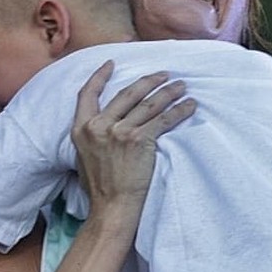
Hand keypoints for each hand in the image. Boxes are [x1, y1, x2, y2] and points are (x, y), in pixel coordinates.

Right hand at [72, 62, 194, 213]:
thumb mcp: (83, 157)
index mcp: (81, 128)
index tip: (110, 63)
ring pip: (149, 104)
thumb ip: (91, 136)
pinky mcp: (140, 140)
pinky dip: (179, 111)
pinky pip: (164, 120)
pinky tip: (189, 106)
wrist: (112, 207)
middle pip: (127, 93)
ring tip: (181, 86)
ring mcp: (119, 132)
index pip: (87, 94)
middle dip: (149, 81)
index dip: (99, 76)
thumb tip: (103, 125)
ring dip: (168, 92)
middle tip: (164, 75)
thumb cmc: (100, 188)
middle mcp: (99, 126)